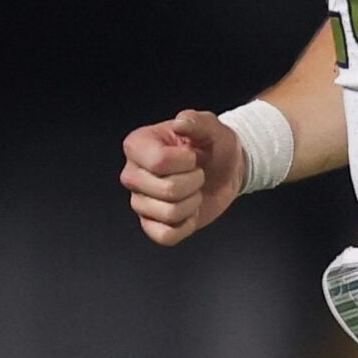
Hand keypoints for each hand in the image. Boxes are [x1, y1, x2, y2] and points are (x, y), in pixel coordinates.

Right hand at [120, 110, 241, 245]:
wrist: (225, 171)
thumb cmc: (213, 147)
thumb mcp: (212, 127)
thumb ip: (197, 121)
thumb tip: (181, 122)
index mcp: (138, 145)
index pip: (159, 162)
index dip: (186, 162)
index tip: (191, 155)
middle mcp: (132, 174)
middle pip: (166, 190)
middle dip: (194, 182)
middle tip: (195, 173)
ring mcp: (139, 201)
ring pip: (169, 214)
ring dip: (192, 203)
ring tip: (192, 190)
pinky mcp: (150, 225)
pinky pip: (166, 236)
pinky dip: (186, 225)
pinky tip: (188, 210)